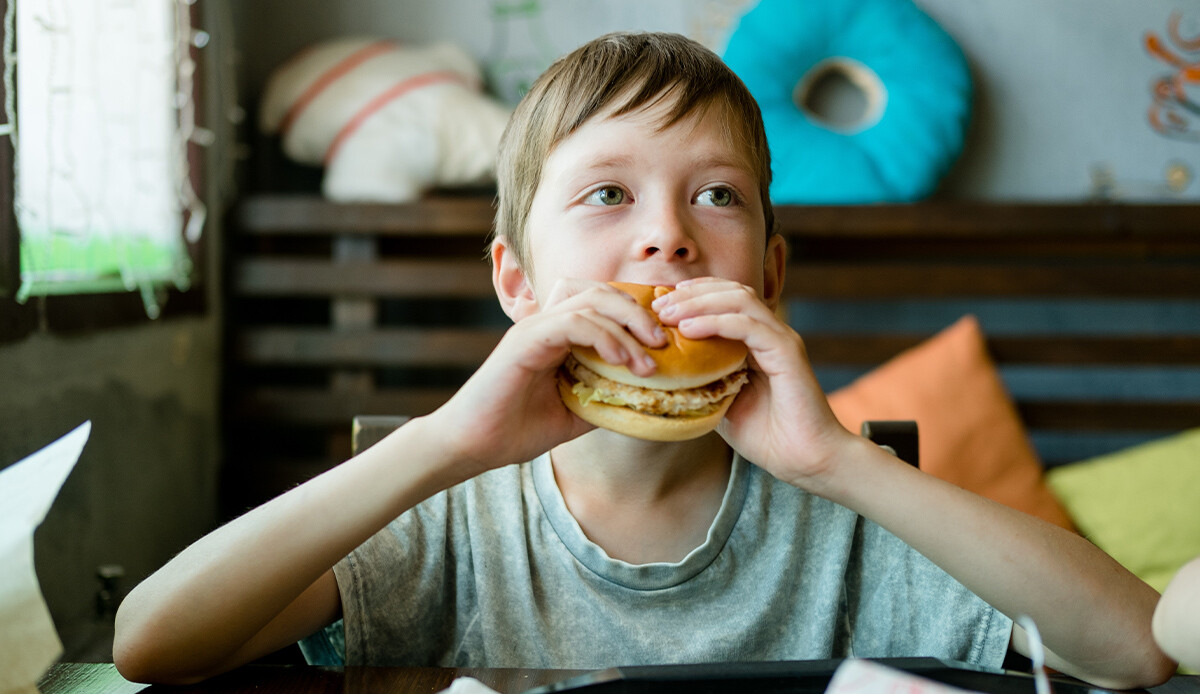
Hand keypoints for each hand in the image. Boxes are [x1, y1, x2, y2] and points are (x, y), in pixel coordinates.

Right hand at [427, 279, 666, 477]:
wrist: (472, 445)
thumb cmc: (517, 429)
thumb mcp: (576, 412)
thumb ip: (606, 397)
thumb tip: (650, 400)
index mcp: (558, 333)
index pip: (602, 302)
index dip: (636, 313)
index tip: (663, 342)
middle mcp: (546, 322)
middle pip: (601, 292)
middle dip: (639, 313)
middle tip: (663, 344)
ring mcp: (534, 328)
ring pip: (590, 301)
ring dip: (626, 327)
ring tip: (648, 360)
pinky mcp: (524, 340)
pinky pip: (571, 322)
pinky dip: (601, 336)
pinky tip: (620, 361)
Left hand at [653, 278, 855, 487]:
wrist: (806, 461)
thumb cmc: (768, 437)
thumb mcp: (722, 404)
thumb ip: (702, 382)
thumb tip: (665, 373)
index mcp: (758, 341)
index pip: (726, 298)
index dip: (693, 294)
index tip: (660, 303)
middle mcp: (771, 333)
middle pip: (731, 291)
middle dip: (690, 294)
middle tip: (658, 305)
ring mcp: (781, 340)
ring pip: (739, 300)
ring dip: (699, 302)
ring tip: (668, 313)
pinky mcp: (787, 353)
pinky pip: (748, 326)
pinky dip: (716, 322)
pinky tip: (689, 329)